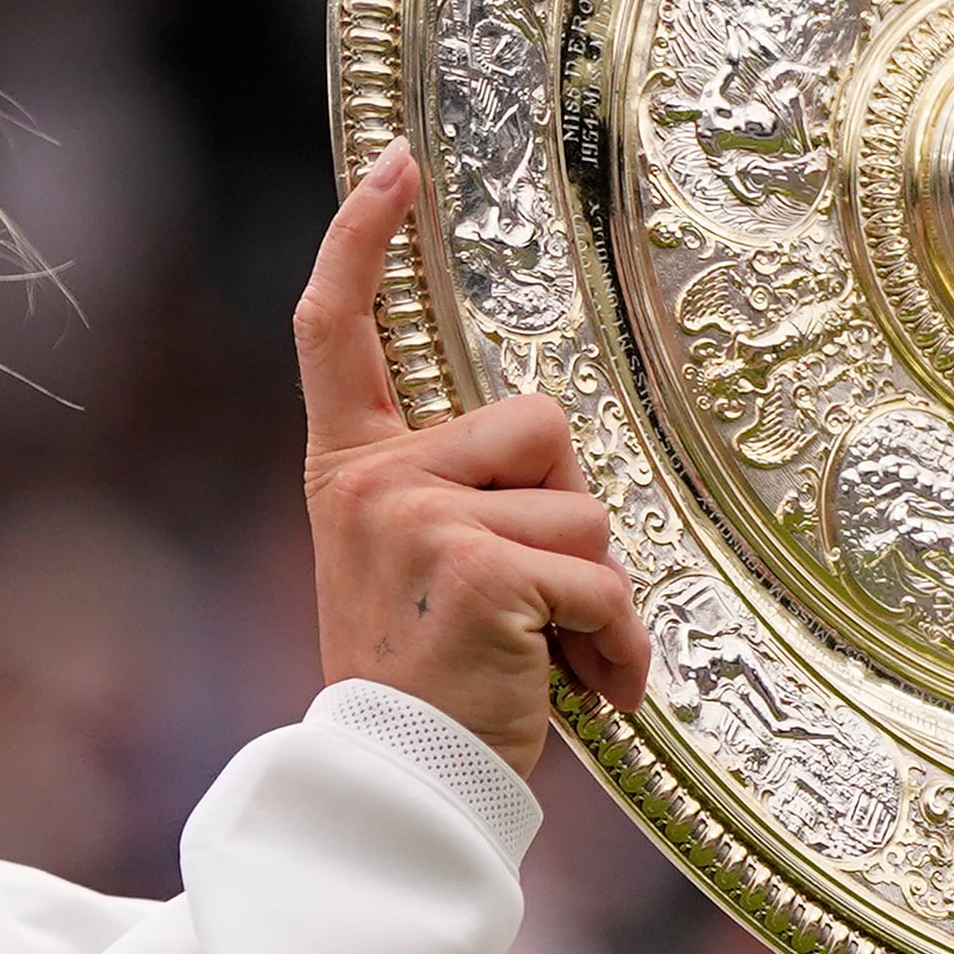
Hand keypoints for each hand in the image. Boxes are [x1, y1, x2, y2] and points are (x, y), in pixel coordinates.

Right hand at [293, 142, 648, 774]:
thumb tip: (555, 460)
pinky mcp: (479, 565)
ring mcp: (420, 519)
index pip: (337, 332)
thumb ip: (457, 496)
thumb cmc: (430, 685)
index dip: (363, 240)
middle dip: (571, 512)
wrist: (402, 790)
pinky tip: (586, 692)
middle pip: (541, 424)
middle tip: (535, 602)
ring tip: (549, 655)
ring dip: (596, 592)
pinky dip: (615, 643)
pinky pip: (599, 576)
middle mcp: (374, 481)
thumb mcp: (417, 569)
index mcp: (352, 471)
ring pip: (586, 505)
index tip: (396, 163)